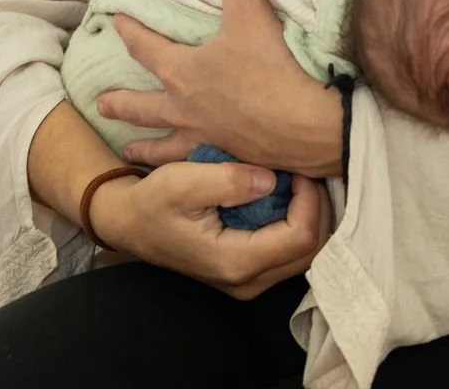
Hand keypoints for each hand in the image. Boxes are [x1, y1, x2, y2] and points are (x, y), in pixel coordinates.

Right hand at [89, 160, 330, 299]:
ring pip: (306, 252)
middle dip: (317, 207)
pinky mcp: (249, 268)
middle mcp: (247, 280)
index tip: (297, 168)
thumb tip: (271, 178)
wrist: (131, 223)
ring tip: (296, 177)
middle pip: (312, 249)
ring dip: (310, 213)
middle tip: (303, 170)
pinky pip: (290, 249)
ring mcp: (249, 279)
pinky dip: (299, 220)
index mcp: (235, 262)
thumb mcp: (182, 181)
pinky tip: (287, 191)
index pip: (301, 237)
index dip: (310, 200)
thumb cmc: (154, 201)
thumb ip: (228, 180)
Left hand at [97, 0, 341, 176]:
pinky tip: (181, 174)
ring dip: (143, 147)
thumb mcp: (249, 9)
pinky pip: (192, 167)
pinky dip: (181, 170)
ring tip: (129, 152)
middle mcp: (184, 109)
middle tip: (101, 104)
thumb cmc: (272, 66)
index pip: (144, 46)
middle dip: (120, 102)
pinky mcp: (225, 159)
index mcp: (183, 72)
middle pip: (142, 105)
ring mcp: (203, 139)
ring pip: (162, 146)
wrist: (305, 125)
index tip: (114, 20)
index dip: (129, 30)